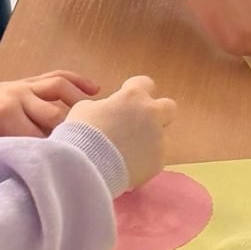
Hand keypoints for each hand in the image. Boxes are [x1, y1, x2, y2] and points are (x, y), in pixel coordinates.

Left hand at [0, 69, 97, 155]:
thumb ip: (8, 152)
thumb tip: (37, 161)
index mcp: (6, 116)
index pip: (40, 137)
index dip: (54, 152)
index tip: (70, 165)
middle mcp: (19, 96)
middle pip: (56, 114)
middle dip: (73, 131)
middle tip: (89, 148)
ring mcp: (26, 86)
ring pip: (61, 89)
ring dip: (81, 102)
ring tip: (98, 118)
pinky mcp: (29, 80)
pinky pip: (56, 75)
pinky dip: (77, 80)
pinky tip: (95, 89)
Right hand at [67, 73, 175, 190]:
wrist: (88, 165)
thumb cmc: (81, 133)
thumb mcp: (84, 108)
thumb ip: (104, 106)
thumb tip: (107, 112)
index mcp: (133, 96)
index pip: (145, 83)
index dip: (136, 90)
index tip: (128, 99)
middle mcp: (152, 114)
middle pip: (169, 106)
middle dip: (158, 112)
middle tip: (140, 123)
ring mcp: (158, 138)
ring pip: (160, 136)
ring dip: (146, 141)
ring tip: (123, 152)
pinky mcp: (159, 161)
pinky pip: (154, 158)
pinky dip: (142, 161)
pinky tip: (125, 166)